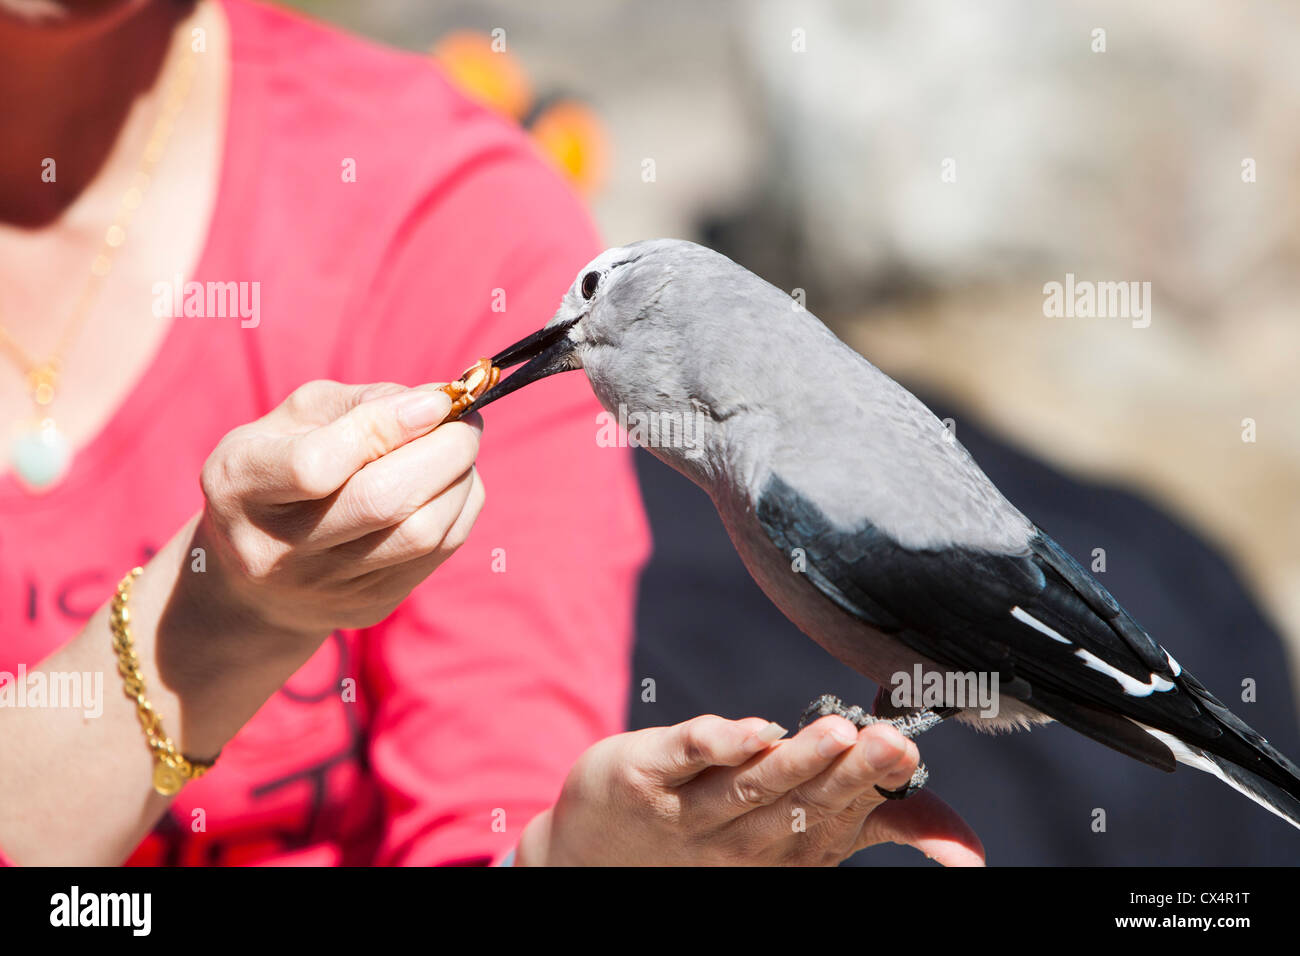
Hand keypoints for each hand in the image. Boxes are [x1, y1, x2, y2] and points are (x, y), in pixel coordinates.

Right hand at [194, 380, 484, 639]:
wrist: (256, 578)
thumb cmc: (281, 468)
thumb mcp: (295, 420)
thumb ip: (364, 404)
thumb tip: (440, 402)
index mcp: (240, 486)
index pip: (315, 465)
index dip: (387, 426)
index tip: (434, 402)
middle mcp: (276, 548)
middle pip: (382, 503)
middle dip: (444, 451)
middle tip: (465, 423)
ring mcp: (324, 587)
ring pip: (422, 533)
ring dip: (460, 480)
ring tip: (460, 449)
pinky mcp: (369, 606)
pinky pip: (439, 553)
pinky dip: (461, 507)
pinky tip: (454, 483)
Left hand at [518, 714, 983, 865]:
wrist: (602, 853)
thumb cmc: (726, 832)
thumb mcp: (805, 832)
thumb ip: (885, 820)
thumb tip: (967, 850)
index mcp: (793, 844)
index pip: (842, 812)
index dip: (877, 783)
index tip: (910, 753)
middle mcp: (746, 835)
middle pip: (800, 802)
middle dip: (846, 772)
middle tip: (889, 740)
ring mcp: (691, 810)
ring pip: (747, 786)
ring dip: (792, 762)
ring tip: (837, 731)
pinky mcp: (645, 776)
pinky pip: (681, 761)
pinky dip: (714, 746)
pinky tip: (747, 730)